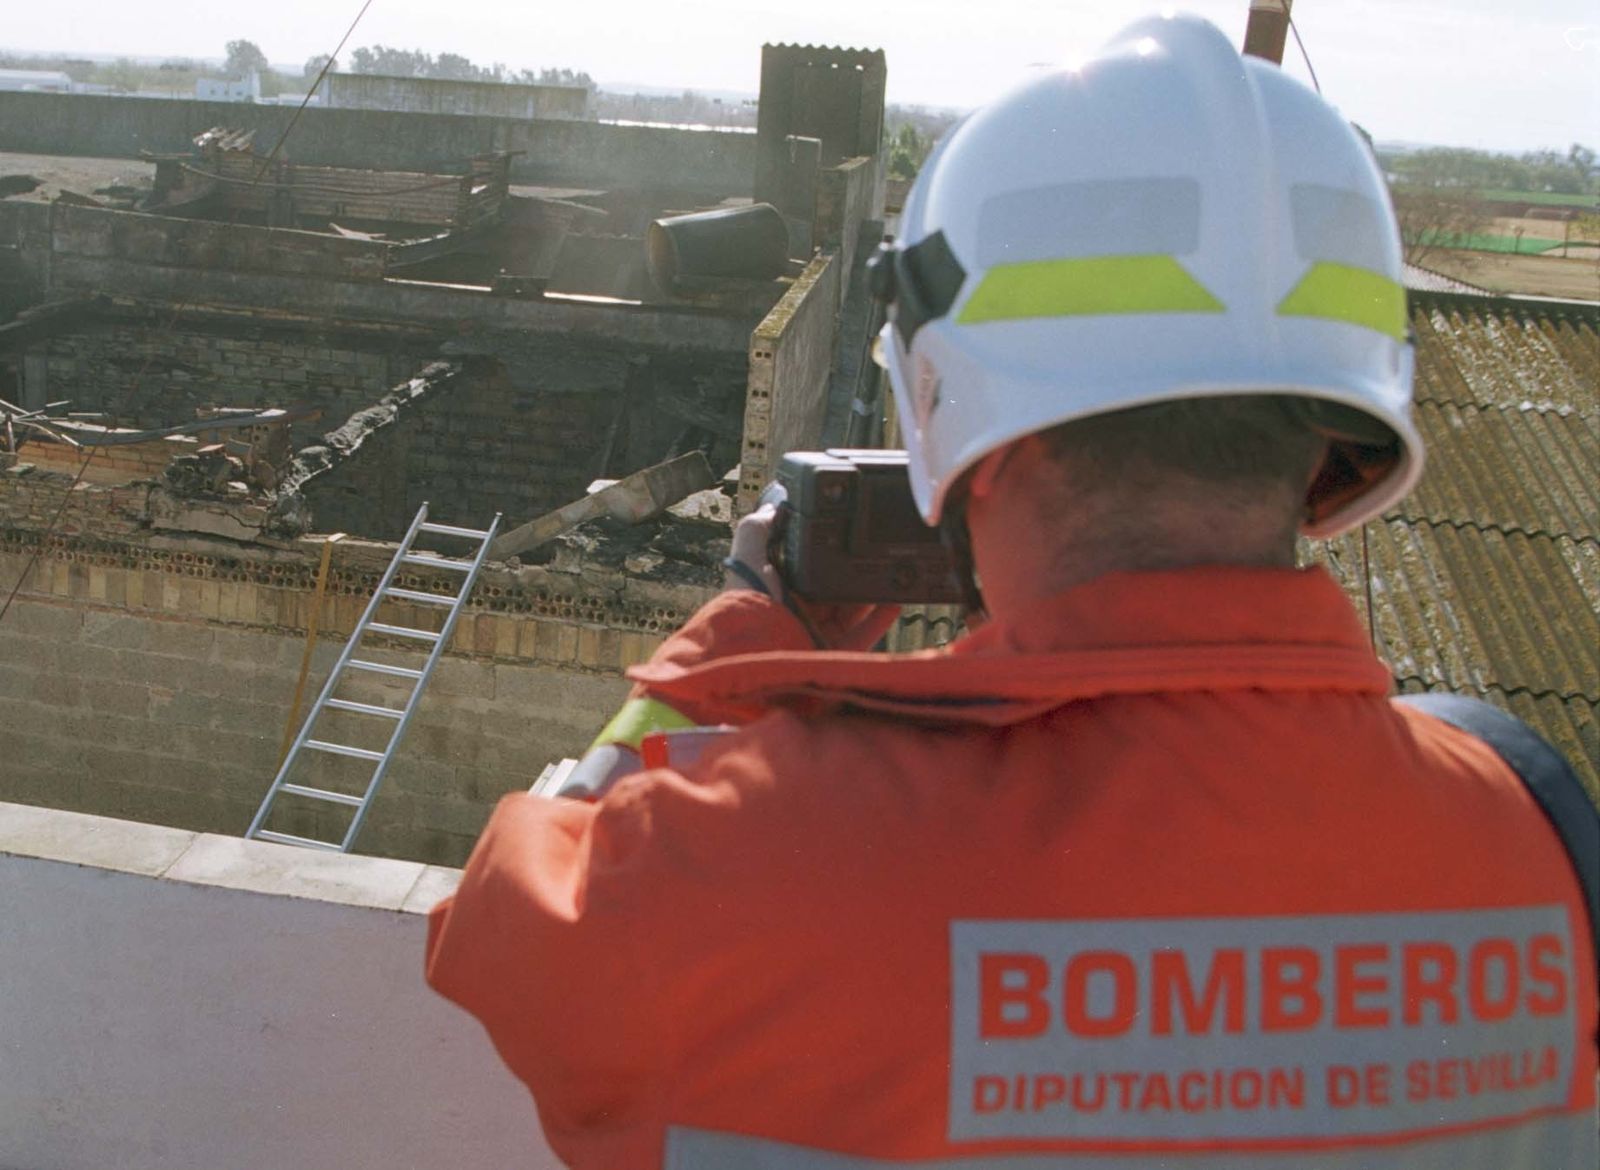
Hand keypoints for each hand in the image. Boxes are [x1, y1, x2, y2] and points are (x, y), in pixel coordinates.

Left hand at [722, 504, 900, 650]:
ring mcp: (814, 636)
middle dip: (853, 575)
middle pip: (832, 592)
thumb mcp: (749, 557)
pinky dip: (878, 621)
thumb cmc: (749, 604)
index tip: (845, 539)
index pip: (805, 570)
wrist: (758, 647)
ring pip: (850, 613)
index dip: (824, 555)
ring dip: (870, 595)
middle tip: (876, 556)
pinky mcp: (829, 655)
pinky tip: (893, 603)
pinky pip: (861, 637)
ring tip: (891, 575)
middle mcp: (795, 614)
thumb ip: (758, 530)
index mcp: (775, 590)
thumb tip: (775, 506)